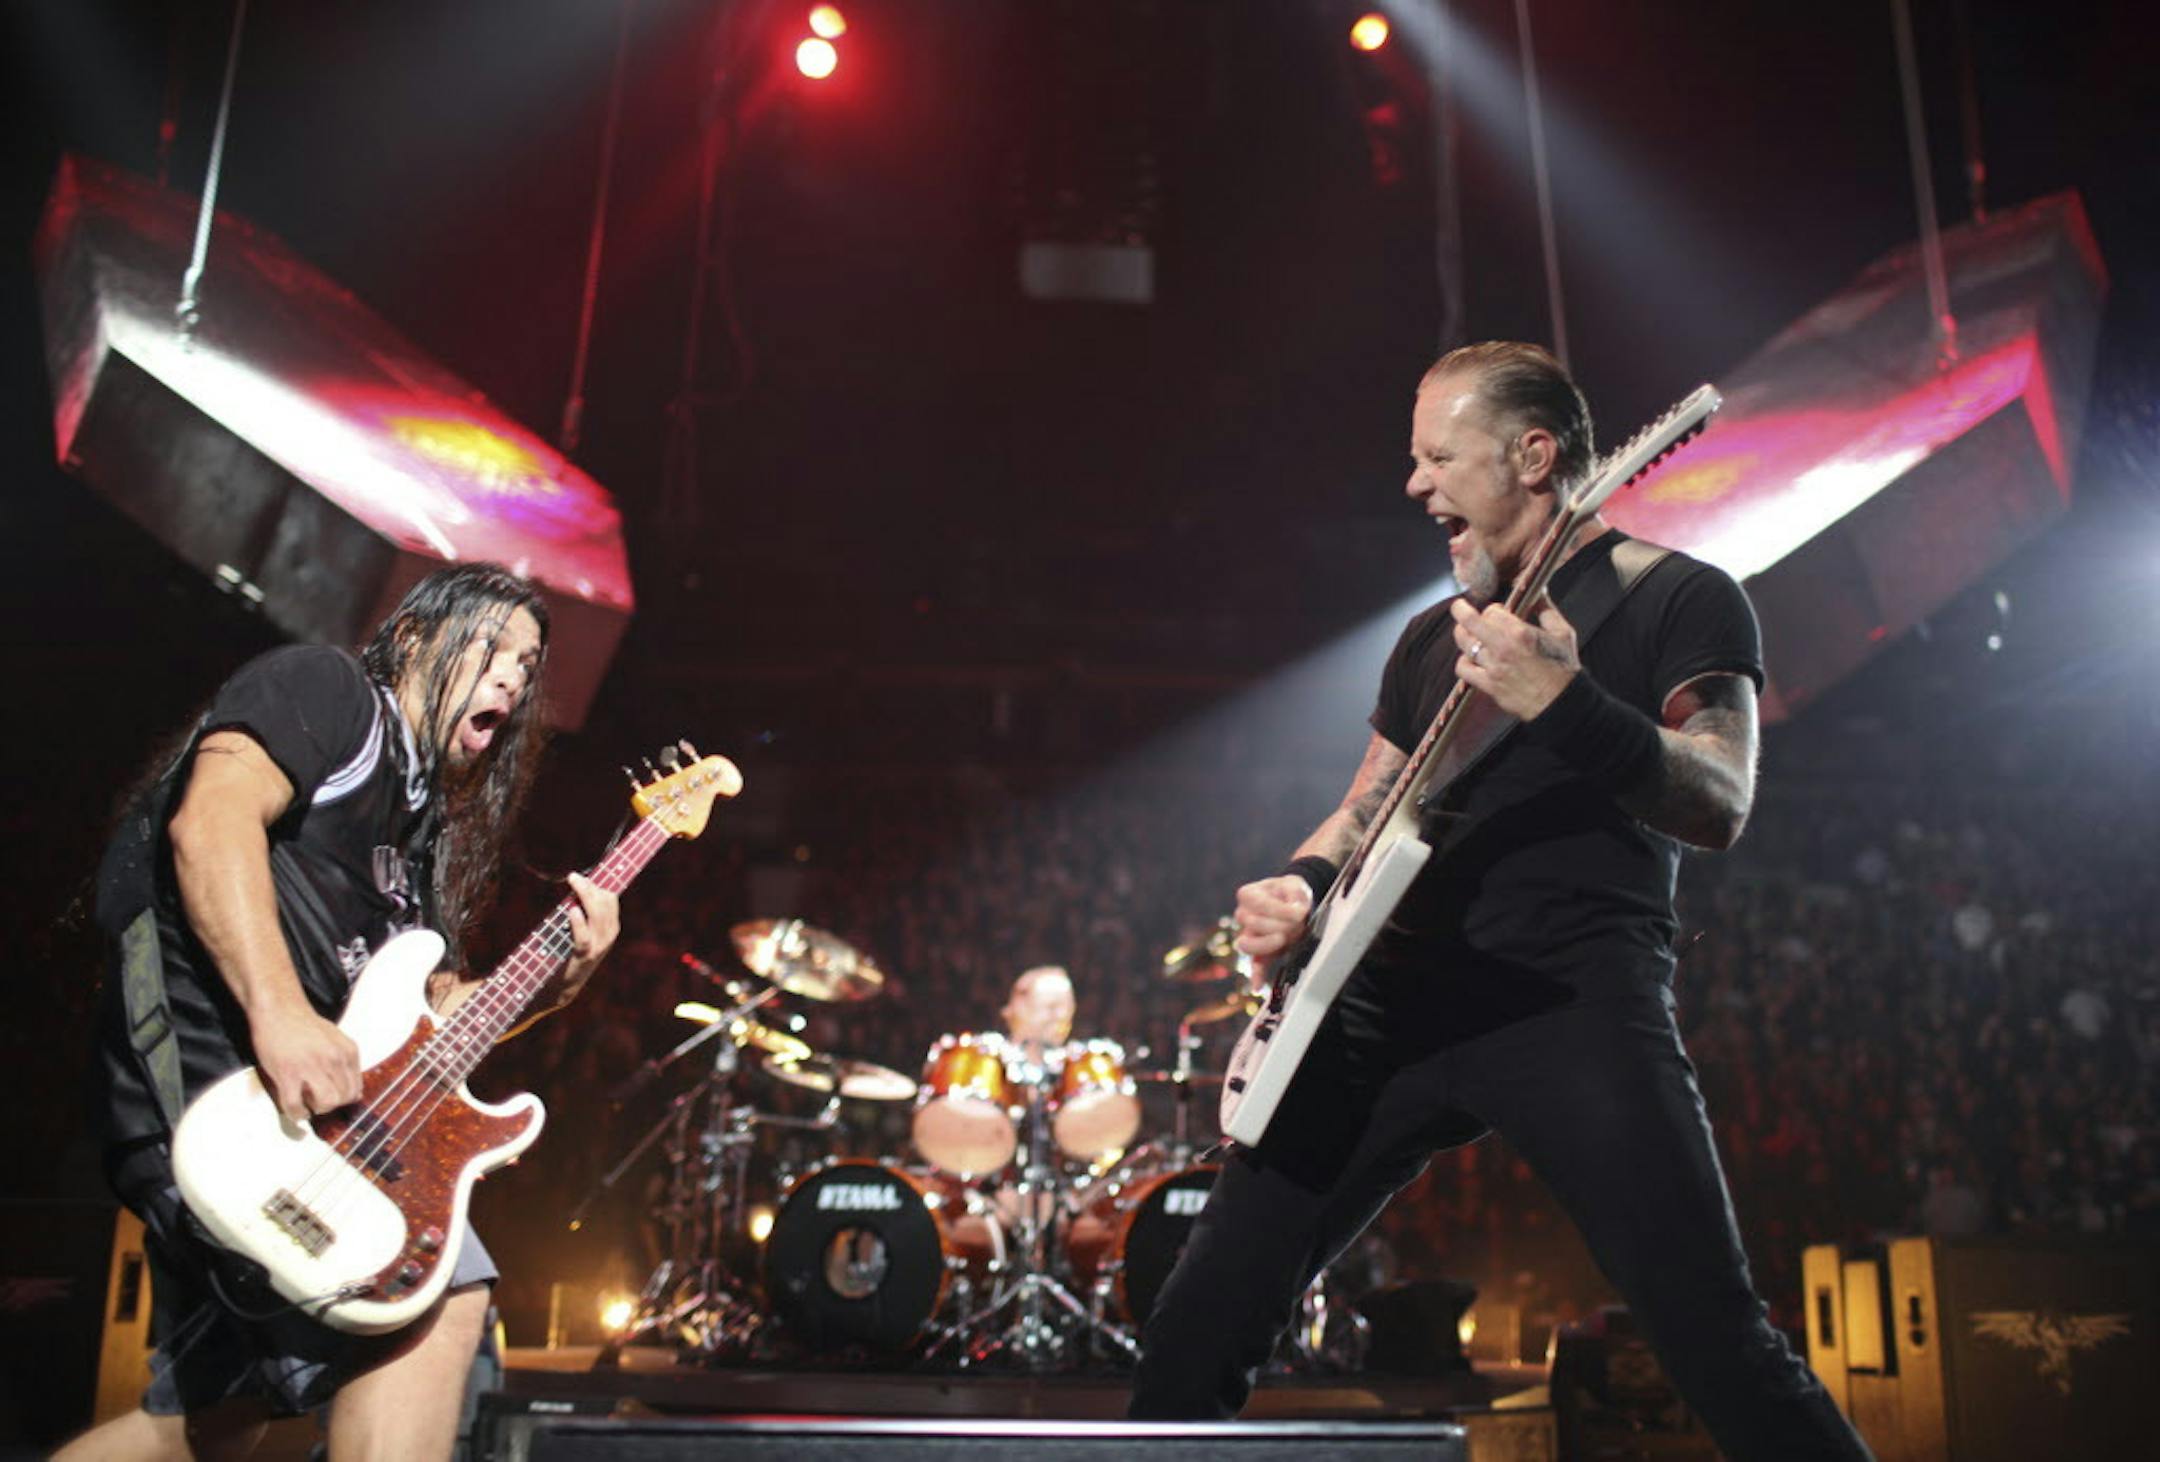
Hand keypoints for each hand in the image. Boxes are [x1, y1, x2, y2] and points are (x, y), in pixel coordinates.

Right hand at [252, 1001, 360, 1123]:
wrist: (278, 1009)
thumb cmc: (303, 1024)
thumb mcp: (336, 1040)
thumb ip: (346, 1064)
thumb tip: (356, 1093)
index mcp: (348, 1051)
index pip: (356, 1088)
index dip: (344, 1098)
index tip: (332, 1098)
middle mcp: (334, 1058)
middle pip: (344, 1098)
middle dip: (331, 1105)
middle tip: (317, 1100)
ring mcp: (311, 1066)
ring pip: (326, 1103)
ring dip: (316, 1109)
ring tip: (307, 1102)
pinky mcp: (288, 1073)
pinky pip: (295, 1105)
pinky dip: (296, 1113)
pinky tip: (295, 1109)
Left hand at [555, 871, 620, 1007]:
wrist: (562, 987)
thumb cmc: (566, 954)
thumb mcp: (580, 931)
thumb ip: (581, 913)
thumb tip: (575, 886)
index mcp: (610, 928)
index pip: (610, 900)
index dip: (600, 884)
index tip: (588, 873)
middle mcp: (608, 936)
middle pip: (605, 904)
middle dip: (590, 887)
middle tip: (574, 877)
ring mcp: (598, 947)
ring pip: (598, 916)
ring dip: (585, 897)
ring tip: (573, 884)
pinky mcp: (583, 958)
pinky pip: (584, 938)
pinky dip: (578, 923)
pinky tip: (572, 910)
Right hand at [1232, 874, 1313, 975]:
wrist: (1293, 904)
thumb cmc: (1290, 893)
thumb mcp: (1295, 885)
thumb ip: (1294, 894)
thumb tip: (1296, 913)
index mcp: (1248, 895)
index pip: (1257, 904)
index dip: (1279, 909)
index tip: (1298, 911)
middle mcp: (1243, 915)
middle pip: (1252, 924)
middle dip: (1279, 925)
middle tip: (1296, 923)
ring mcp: (1248, 935)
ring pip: (1247, 945)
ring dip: (1268, 944)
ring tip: (1284, 939)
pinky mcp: (1260, 951)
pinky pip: (1254, 964)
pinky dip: (1256, 975)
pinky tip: (1258, 986)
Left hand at [1450, 597, 1580, 720]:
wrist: (1561, 703)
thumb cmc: (1563, 668)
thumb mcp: (1562, 633)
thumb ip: (1546, 609)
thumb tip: (1538, 590)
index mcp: (1521, 633)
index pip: (1492, 611)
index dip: (1493, 608)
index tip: (1498, 610)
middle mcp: (1503, 648)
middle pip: (1469, 622)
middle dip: (1461, 610)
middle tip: (1459, 607)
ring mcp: (1493, 668)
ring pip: (1464, 643)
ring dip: (1462, 634)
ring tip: (1465, 631)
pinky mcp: (1488, 685)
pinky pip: (1463, 669)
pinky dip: (1463, 661)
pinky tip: (1470, 657)